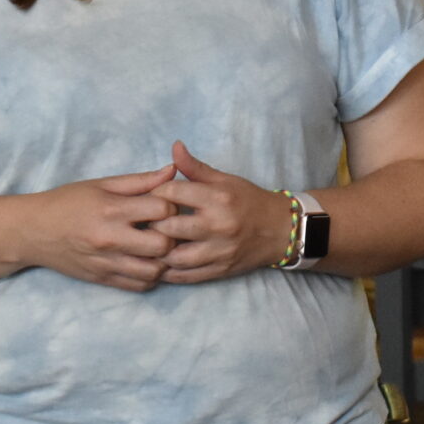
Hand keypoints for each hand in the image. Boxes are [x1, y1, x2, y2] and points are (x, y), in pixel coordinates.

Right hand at [21, 166, 179, 290]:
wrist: (33, 232)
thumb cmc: (68, 202)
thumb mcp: (102, 184)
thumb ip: (140, 181)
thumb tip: (173, 171)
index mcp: (112, 209)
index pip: (162, 210)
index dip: (170, 206)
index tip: (164, 205)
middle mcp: (111, 239)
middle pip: (163, 245)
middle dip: (171, 236)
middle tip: (165, 229)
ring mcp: (107, 263)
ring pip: (155, 271)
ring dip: (163, 259)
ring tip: (157, 247)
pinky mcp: (103, 279)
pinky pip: (140, 285)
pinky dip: (150, 275)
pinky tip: (146, 261)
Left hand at [156, 142, 296, 283]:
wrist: (280, 230)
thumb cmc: (248, 201)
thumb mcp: (224, 180)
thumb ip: (195, 167)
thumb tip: (174, 146)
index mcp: (217, 198)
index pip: (172, 193)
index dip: (154, 193)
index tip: (150, 196)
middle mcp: (218, 225)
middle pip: (168, 227)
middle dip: (151, 224)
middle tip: (143, 222)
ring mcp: (219, 251)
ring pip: (174, 257)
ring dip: (157, 252)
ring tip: (150, 244)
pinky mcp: (220, 271)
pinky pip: (186, 276)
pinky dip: (168, 273)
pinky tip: (159, 265)